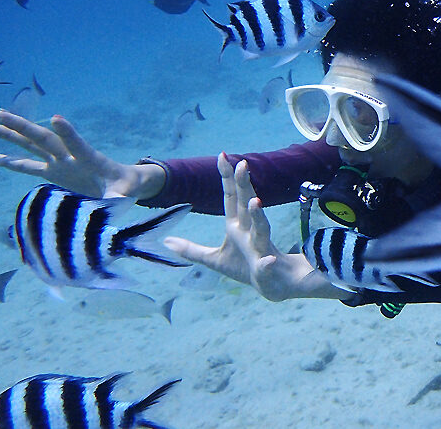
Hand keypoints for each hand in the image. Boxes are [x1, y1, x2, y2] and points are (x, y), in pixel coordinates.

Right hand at [0, 110, 163, 198]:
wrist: (123, 184)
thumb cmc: (125, 187)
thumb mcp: (124, 192)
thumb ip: (118, 196)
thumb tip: (114, 202)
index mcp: (90, 159)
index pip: (77, 144)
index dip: (67, 133)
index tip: (55, 119)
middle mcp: (70, 157)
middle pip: (43, 139)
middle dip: (22, 127)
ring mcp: (59, 163)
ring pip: (29, 146)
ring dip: (8, 136)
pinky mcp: (52, 172)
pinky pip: (26, 166)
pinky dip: (8, 161)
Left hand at [162, 154, 345, 301]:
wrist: (273, 284)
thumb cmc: (245, 267)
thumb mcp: (213, 259)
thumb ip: (191, 249)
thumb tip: (167, 241)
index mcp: (237, 225)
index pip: (231, 197)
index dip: (227, 177)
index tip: (222, 155)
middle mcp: (250, 230)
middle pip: (246, 204)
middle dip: (244, 185)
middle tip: (241, 164)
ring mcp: (260, 247)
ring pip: (261, 228)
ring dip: (258, 215)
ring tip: (255, 202)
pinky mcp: (266, 267)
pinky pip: (267, 264)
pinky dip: (267, 263)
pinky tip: (268, 261)